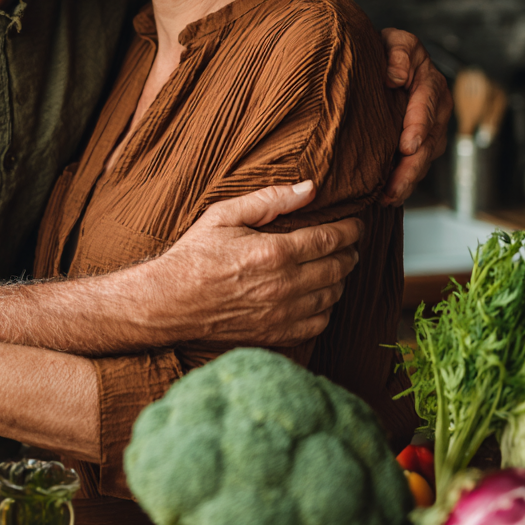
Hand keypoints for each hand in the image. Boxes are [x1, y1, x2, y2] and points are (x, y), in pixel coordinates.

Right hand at [154, 180, 360, 347]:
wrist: (170, 301)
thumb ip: (269, 199)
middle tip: (347, 243)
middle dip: (348, 252)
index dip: (349, 230)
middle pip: (338, 267)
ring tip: (334, 266)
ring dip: (339, 278)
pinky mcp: (276, 334)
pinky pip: (319, 323)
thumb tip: (309, 189)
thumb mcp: (224, 215)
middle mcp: (285, 285)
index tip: (355, 224)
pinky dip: (326, 308)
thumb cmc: (195, 255)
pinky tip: (317, 295)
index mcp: (274, 252)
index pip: (330, 239)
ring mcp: (282, 314)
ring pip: (332, 295)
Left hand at [380, 27, 451, 204]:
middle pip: (429, 142)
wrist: (383, 64)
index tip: (407, 145)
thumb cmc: (386, 51)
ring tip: (389, 197)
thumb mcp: (393, 42)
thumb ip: (397, 53)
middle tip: (394, 186)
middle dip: (412, 166)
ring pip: (423, 159)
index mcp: (431, 83)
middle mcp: (436, 110)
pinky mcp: (419, 145)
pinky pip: (415, 166)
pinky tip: (387, 197)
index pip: (428, 106)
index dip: (418, 127)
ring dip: (408, 180)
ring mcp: (430, 130)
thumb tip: (395, 77)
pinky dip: (403, 182)